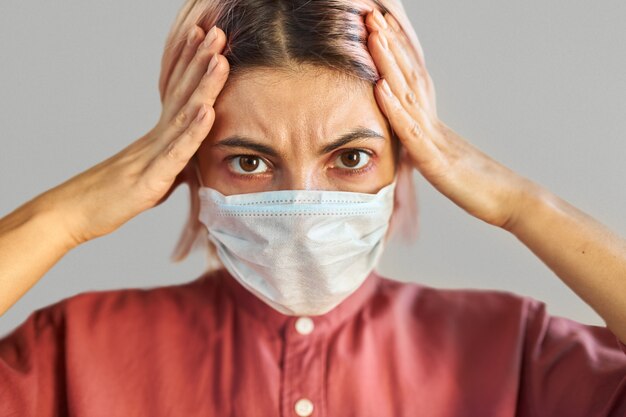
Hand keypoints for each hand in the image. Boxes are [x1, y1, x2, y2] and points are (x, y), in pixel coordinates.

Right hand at [38, 25, 228, 245]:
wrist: (75, 213)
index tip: (208, 40)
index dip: (193, 65)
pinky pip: (176, 152)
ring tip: (218, 58)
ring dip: (202, 86)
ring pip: (182, 116)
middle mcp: (155, 137)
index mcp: (158, 135)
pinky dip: (192, 131)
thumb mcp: (154, 177)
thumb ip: (173, 164)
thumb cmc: (113, 195)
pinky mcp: (151, 178)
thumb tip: (191, 160)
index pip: (178, 93)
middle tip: (217, 32)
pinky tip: (206, 110)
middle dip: (201, 62)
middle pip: (181, 93)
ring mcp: (152, 155)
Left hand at [365, 10, 532, 229]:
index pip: (412, 80)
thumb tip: (410, 141)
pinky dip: (395, 109)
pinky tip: (380, 88)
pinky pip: (412, 132)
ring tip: (373, 34)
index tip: (380, 25)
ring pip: (409, 95)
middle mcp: (433, 123)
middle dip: (389, 44)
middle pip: (409, 77)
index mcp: (433, 124)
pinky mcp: (435, 162)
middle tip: (372, 14)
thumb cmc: (479, 186)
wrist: (511, 202)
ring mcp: (435, 139)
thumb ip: (425, 148)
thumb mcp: (443, 163)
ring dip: (389, 63)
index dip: (395, 53)